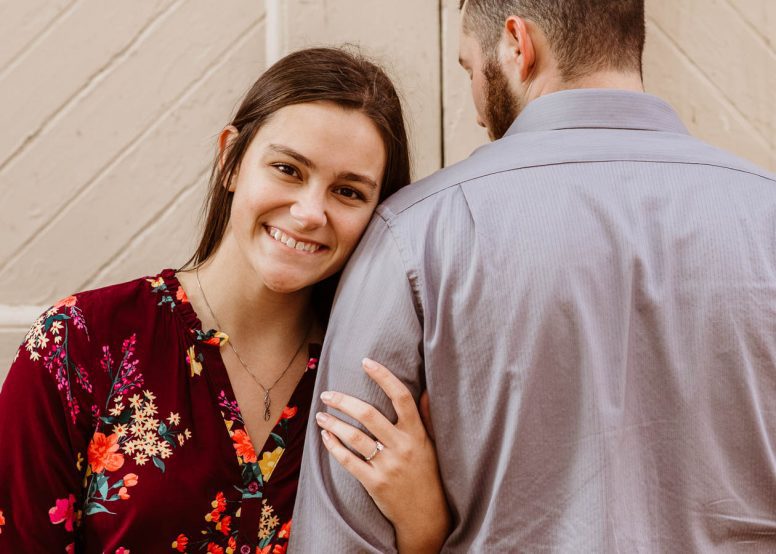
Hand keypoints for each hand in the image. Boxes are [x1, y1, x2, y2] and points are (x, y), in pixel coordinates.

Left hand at [316, 358, 449, 553]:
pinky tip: (325, 437)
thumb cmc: (427, 473)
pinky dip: (334, 447)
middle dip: (343, 401)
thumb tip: (425, 389)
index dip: (383, 376)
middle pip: (369, 414)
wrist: (426, 515)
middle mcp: (402, 446)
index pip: (401, 396)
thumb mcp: (431, 443)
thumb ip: (425, 416)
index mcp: (417, 433)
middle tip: (327, 394)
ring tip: (320, 415)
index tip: (365, 361)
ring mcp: (388, 466)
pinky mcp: (375, 483)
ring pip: (355, 437)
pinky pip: (349, 461)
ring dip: (333, 423)